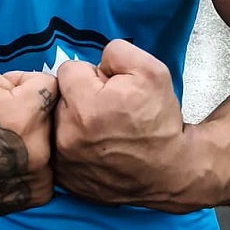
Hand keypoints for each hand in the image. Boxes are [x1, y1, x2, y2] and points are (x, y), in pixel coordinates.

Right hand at [0, 67, 57, 214]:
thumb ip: (10, 76)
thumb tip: (28, 87)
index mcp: (26, 112)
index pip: (51, 85)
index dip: (28, 83)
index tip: (12, 92)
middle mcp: (40, 145)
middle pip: (51, 114)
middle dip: (31, 111)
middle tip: (4, 119)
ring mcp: (40, 173)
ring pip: (49, 141)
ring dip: (32, 137)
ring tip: (3, 143)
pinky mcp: (37, 194)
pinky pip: (46, 168)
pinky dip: (31, 163)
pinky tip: (7, 162)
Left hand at [53, 40, 194, 211]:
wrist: (171, 171)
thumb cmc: (160, 121)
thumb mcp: (151, 70)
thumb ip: (117, 51)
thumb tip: (98, 61)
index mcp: (85, 106)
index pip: (68, 70)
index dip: (92, 74)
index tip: (109, 89)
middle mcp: (68, 136)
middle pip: (60, 96)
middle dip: (81, 97)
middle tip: (108, 110)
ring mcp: (65, 161)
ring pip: (58, 122)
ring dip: (75, 121)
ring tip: (103, 130)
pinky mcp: (67, 179)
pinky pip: (60, 148)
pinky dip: (76, 146)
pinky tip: (99, 149)